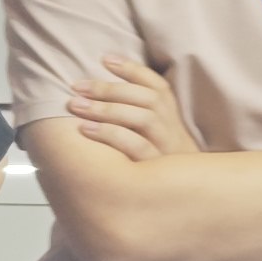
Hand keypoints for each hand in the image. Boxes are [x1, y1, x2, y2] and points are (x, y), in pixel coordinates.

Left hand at [68, 54, 201, 160]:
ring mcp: (167, 150)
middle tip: (78, 85)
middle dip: (110, 89)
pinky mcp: (157, 169)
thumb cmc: (157, 166)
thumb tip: (96, 93)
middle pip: (147, 100)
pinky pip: (137, 148)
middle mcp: (172, 130)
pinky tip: (85, 129)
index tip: (105, 58)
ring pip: (143, 119)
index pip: (158, 87)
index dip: (133, 70)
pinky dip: (111, 135)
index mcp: (172, 119)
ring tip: (75, 105)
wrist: (187, 202)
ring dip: (107, 109)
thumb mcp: (154, 139)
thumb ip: (135, 117)